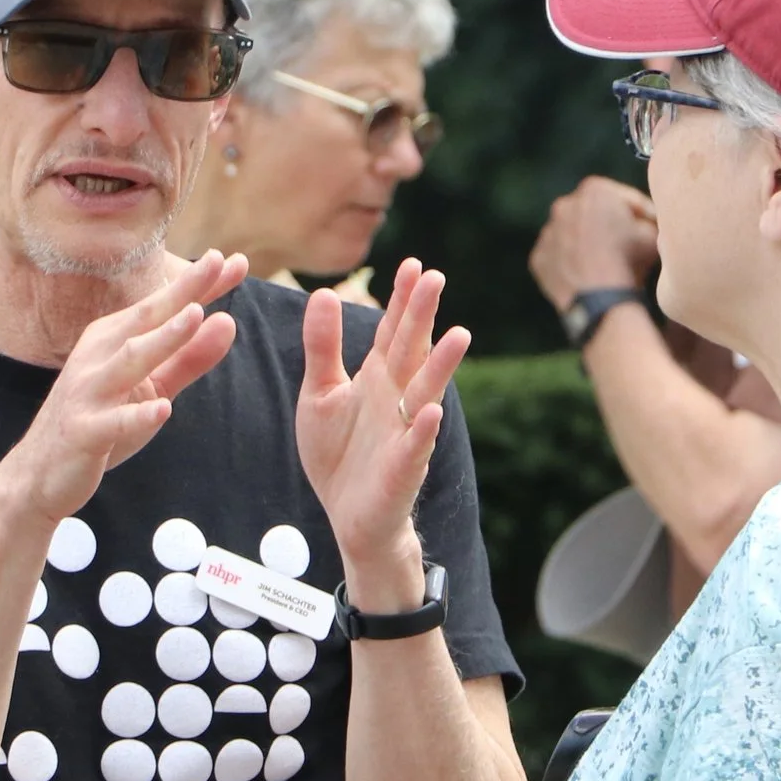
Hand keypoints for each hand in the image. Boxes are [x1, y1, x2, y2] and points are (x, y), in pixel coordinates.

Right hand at [0, 250, 246, 525]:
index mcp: (114, 337)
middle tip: (216, 261)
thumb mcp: (151, 386)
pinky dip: (137, 415)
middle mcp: (99, 355)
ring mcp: (88, 392)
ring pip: (129, 360)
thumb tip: (227, 321)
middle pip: (145, 318)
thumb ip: (189, 357)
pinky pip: (114, 422)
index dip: (198, 283)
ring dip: (162, 337)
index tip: (237, 261)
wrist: (39, 473)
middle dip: (182, 290)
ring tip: (195, 315)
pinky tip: (163, 409)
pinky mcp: (83, 431)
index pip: (163, 305)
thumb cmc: (99, 419)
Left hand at [297, 259, 469, 611]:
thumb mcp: (320, 394)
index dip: (402, 300)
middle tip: (436, 276)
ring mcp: (403, 432)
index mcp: (377, 377)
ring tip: (460, 334)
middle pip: (411, 350)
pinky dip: (423, 431)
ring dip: (443, 365)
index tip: (413, 264)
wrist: (347, 516)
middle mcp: (396, 398)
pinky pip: (415, 448)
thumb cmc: (339, 454)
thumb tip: (324, 293)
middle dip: (422, 316)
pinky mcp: (402, 469)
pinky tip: (431, 413)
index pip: (391, 330)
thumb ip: (322, 347)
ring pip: (426, 392)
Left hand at [529, 177, 658, 312]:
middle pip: (595, 214)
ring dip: (587, 244)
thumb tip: (647, 225)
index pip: (625, 199)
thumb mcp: (654, 235)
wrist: (600, 298)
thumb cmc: (629, 260)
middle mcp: (565, 204)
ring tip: (606, 264)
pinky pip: (558, 257)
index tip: (652, 227)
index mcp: (595, 190)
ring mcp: (548, 232)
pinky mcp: (538, 257)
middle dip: (610, 226)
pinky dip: (570, 264)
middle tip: (628, 246)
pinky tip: (588, 276)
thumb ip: (649, 222)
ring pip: (572, 235)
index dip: (643, 214)